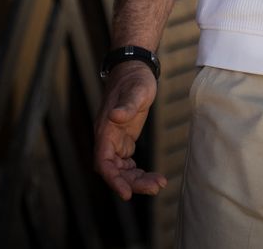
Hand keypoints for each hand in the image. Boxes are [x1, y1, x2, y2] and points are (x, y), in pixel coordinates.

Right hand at [93, 61, 167, 199]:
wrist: (134, 69)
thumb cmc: (135, 78)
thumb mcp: (136, 90)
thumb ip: (126, 105)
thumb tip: (115, 116)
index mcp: (105, 129)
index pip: (103, 162)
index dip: (113, 179)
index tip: (126, 193)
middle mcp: (107, 138)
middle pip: (114, 170)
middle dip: (132, 182)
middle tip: (156, 187)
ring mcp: (114, 140)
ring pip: (121, 169)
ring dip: (137, 180)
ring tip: (159, 183)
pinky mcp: (124, 139)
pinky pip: (127, 163)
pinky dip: (137, 172)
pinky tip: (152, 176)